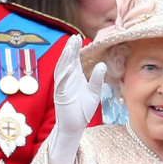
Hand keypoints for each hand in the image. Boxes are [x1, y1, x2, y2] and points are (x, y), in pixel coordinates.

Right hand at [49, 36, 105, 163]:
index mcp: (74, 78)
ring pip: (62, 70)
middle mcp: (66, 81)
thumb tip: (102, 64)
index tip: (78, 37)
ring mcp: (62, 88)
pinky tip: (69, 68)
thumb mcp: (94, 92)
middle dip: (69, 50)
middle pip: (66, 62)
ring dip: (65, 59)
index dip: (74, 49)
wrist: (75, 126)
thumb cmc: (83, 110)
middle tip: (74, 37)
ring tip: (69, 48)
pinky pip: (61, 85)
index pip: (73, 60)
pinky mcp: (61, 97)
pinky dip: (64, 76)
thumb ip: (97, 79)